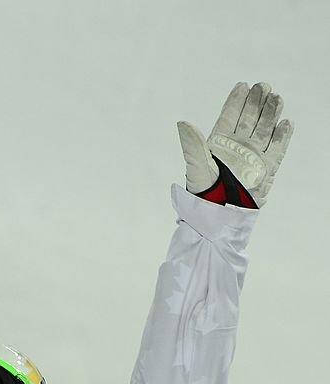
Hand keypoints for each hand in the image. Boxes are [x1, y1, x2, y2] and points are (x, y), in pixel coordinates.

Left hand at [177, 82, 292, 205]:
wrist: (220, 215)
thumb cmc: (204, 193)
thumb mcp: (196, 166)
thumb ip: (192, 144)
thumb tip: (182, 123)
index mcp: (220, 143)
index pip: (230, 117)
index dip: (236, 101)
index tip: (243, 85)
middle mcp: (237, 146)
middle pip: (250, 118)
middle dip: (256, 102)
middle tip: (263, 86)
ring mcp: (253, 156)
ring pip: (265, 129)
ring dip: (270, 113)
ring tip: (275, 97)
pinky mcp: (267, 168)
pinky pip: (277, 148)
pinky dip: (282, 136)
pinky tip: (285, 122)